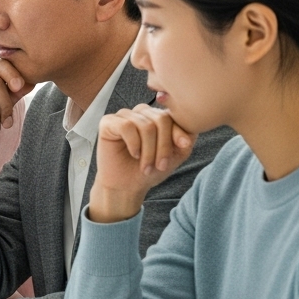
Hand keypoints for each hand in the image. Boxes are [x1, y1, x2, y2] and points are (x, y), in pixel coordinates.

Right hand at [87, 105, 196, 223]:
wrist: (128, 186)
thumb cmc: (150, 170)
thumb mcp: (176, 154)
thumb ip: (186, 138)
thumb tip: (191, 126)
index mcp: (157, 116)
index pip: (173, 115)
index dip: (179, 131)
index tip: (183, 146)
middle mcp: (141, 112)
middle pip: (161, 118)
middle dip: (164, 145)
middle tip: (161, 165)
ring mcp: (124, 115)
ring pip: (145, 125)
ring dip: (149, 150)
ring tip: (146, 166)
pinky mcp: (108, 122)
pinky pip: (127, 126)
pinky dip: (133, 144)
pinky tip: (134, 154)